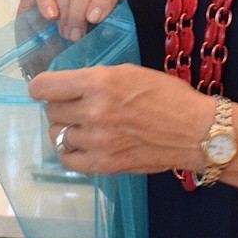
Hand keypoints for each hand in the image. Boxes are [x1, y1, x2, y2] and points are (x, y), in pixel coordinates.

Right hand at [17, 0, 126, 41]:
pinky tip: (50, 15)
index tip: (94, 19)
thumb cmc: (74, 31)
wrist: (46, 36)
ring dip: (64, 7)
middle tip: (75, 34)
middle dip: (79, 9)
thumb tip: (107, 34)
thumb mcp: (93, 31)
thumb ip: (103, 29)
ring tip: (63, 29)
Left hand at [28, 63, 214, 176]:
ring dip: (67, 129)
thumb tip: (68, 87)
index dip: (41, 87)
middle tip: (78, 107)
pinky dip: (72, 151)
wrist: (195, 131)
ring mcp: (97, 141)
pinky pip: (68, 159)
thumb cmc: (168, 97)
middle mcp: (93, 111)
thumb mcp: (130, 73)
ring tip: (87, 126)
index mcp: (99, 82)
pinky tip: (85, 145)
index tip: (46, 90)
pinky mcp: (104, 164)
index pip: (45, 86)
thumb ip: (96, 79)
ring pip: (57, 134)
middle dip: (61, 107)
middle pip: (51, 111)